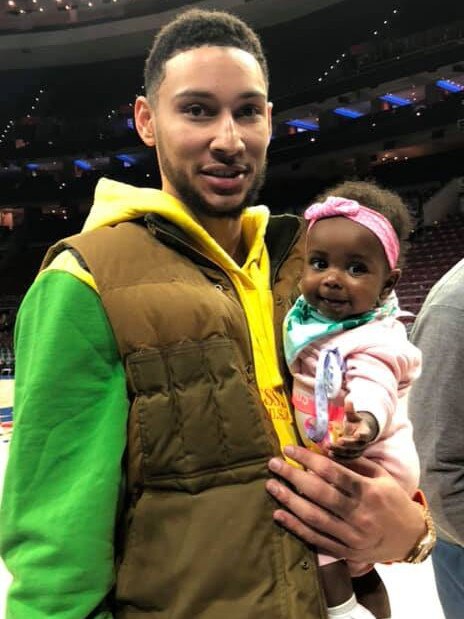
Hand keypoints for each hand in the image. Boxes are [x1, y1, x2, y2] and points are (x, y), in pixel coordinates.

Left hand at [266, 445, 424, 564]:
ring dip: (289, 500)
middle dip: (292, 476)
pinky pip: (316, 539)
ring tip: (272, 486)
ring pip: (314, 517)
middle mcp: (359, 514)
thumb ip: (354, 463)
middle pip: (319, 493)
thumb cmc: (392, 500)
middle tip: (273, 464)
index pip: (333, 472)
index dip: (308, 459)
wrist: (410, 538)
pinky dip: (295, 526)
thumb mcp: (380, 475)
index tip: (289, 449)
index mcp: (369, 491)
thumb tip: (324, 450)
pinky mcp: (345, 551)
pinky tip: (279, 514)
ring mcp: (351, 536)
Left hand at [330, 406, 377, 459]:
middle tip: (337, 441)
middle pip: (356, 446)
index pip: (365, 435)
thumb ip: (350, 411)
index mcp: (365, 433)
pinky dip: (339, 457)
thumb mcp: (354, 416)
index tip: (357, 434)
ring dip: (340, 452)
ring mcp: (358, 451)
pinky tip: (330, 454)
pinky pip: (346, 458)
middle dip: (347, 444)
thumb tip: (348, 400)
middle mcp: (363, 444)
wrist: (360, 433)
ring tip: (329, 448)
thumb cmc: (356, 423)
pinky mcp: (352, 456)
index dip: (362, 435)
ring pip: (350, 453)